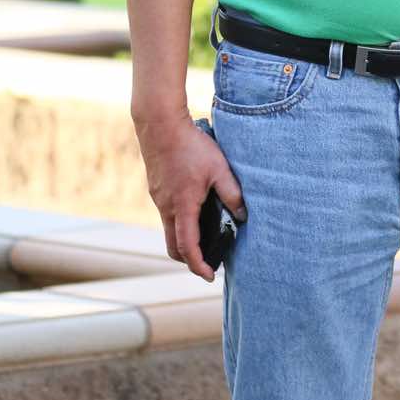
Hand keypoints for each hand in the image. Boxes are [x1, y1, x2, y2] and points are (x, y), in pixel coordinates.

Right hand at [134, 110, 245, 281]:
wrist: (160, 124)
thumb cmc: (191, 145)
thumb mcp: (219, 168)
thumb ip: (232, 193)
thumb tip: (243, 215)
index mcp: (182, 206)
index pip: (187, 247)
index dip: (198, 265)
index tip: (209, 275)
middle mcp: (166, 207)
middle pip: (172, 246)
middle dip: (189, 259)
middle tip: (208, 261)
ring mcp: (158, 199)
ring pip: (169, 230)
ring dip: (184, 239)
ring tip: (206, 237)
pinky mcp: (156, 190)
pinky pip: (167, 214)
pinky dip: (180, 222)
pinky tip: (196, 210)